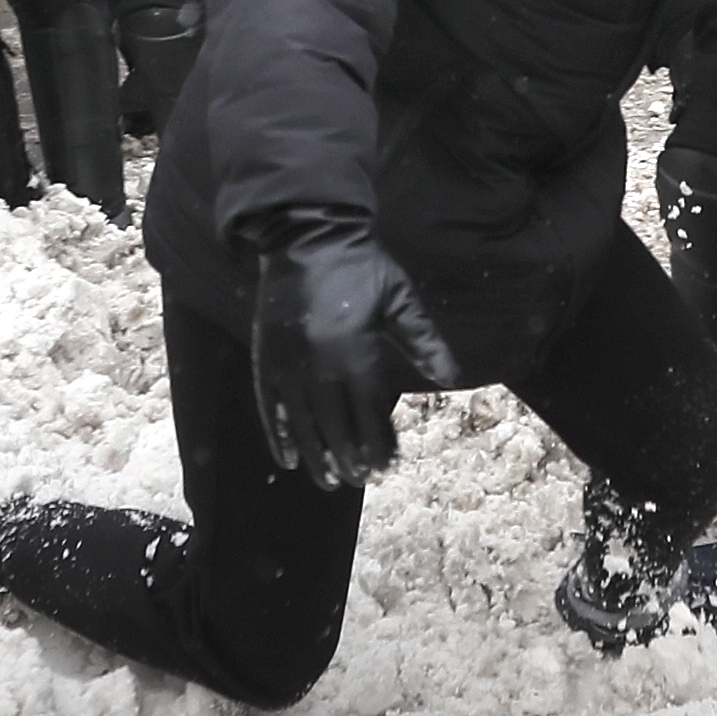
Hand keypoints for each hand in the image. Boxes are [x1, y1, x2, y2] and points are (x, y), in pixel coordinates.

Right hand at [245, 219, 462, 489]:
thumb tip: (450, 378)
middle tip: (359, 480)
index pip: (369, 413)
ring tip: (328, 481)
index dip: (377, 445)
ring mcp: (288, 361)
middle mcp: (320, 363)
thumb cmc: (362, 267)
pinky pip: (270, 405)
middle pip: (334, 425)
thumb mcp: (400, 299)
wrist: (307, 234)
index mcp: (356, 350)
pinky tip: (289, 458)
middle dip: (348, 458)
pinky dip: (278, 434)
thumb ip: (424, 340)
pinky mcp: (266, 356)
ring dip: (316, 455)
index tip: (385, 468)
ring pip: (302, 422)